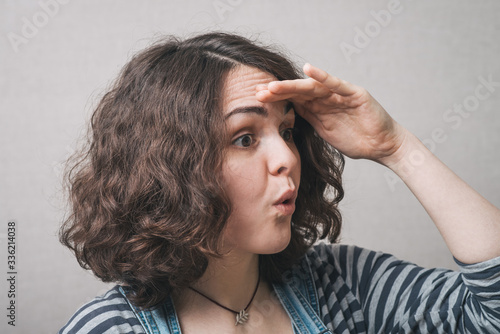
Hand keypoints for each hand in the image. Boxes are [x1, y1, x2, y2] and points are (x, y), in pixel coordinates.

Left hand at [256, 63, 407, 163]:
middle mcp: (327, 98)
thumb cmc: (355, 139)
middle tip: (257, 92)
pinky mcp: (355, 94)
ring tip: (273, 87)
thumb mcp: (325, 131)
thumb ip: (309, 119)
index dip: (275, 99)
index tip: (255, 99)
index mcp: (318, 107)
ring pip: (312, 88)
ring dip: (292, 87)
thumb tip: (286, 114)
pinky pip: (336, 85)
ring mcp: (340, 95)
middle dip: (277, 92)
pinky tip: (309, 69)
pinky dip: (323, 77)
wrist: (382, 146)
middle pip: (298, 92)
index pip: (293, 100)